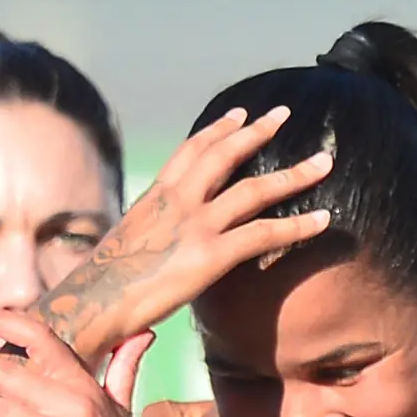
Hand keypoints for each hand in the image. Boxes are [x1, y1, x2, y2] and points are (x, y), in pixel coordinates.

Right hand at [42, 108, 332, 357]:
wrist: (93, 302)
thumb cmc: (103, 285)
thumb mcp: (127, 247)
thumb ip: (151, 236)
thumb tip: (157, 249)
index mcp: (156, 196)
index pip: (191, 150)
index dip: (218, 130)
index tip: (239, 114)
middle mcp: (177, 201)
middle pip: (225, 155)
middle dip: (256, 132)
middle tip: (283, 115)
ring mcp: (195, 226)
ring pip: (255, 190)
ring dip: (294, 174)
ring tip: (324, 162)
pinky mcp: (210, 256)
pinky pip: (263, 235)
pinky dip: (297, 225)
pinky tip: (323, 220)